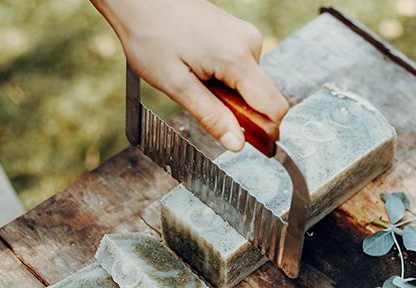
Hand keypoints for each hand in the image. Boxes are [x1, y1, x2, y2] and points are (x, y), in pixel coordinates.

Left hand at [93, 0, 288, 150]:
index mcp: (237, 58)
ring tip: (195, 81)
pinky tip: (200, 70)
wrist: (140, 1)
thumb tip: (237, 144)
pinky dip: (226, 81)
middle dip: (240, 113)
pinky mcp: (239, 36)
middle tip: (203, 104)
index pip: (274, 107)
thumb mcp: (177, 86)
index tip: (249, 145)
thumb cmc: (151, 37)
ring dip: (229, 96)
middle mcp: (250, 44)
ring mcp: (246, 37)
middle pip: (263, 98)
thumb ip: (211, 116)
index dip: (266, 132)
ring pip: (251, 86)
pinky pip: (243, 71)